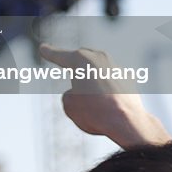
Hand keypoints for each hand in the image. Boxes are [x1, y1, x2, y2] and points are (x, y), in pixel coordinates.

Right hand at [40, 44, 171, 148]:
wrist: (127, 122)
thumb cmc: (95, 112)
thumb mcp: (69, 105)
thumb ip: (70, 94)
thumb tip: (80, 93)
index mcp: (80, 60)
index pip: (59, 55)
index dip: (49, 53)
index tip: (43, 48)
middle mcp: (99, 58)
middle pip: (81, 59)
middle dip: (75, 66)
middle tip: (67, 70)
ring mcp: (116, 67)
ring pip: (97, 70)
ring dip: (92, 80)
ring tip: (91, 99)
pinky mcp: (128, 79)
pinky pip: (111, 81)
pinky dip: (107, 89)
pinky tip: (107, 103)